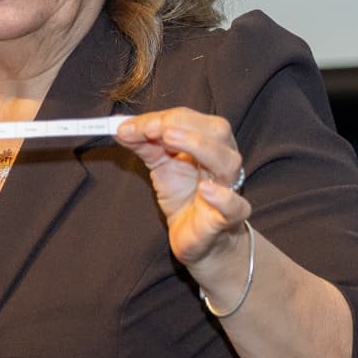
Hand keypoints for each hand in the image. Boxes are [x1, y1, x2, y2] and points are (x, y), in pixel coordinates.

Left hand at [115, 107, 250, 266]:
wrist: (196, 238)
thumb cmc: (183, 195)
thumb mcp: (160, 165)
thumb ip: (143, 144)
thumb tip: (120, 127)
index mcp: (208, 142)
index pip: (189, 119)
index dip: (160, 118)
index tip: (128, 126)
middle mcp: (222, 160)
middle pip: (216, 131)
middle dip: (182, 124)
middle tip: (151, 130)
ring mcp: (228, 188)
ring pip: (227, 161)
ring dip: (199, 146)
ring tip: (169, 140)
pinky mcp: (227, 219)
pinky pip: (236, 206)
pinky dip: (224, 197)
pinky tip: (206, 190)